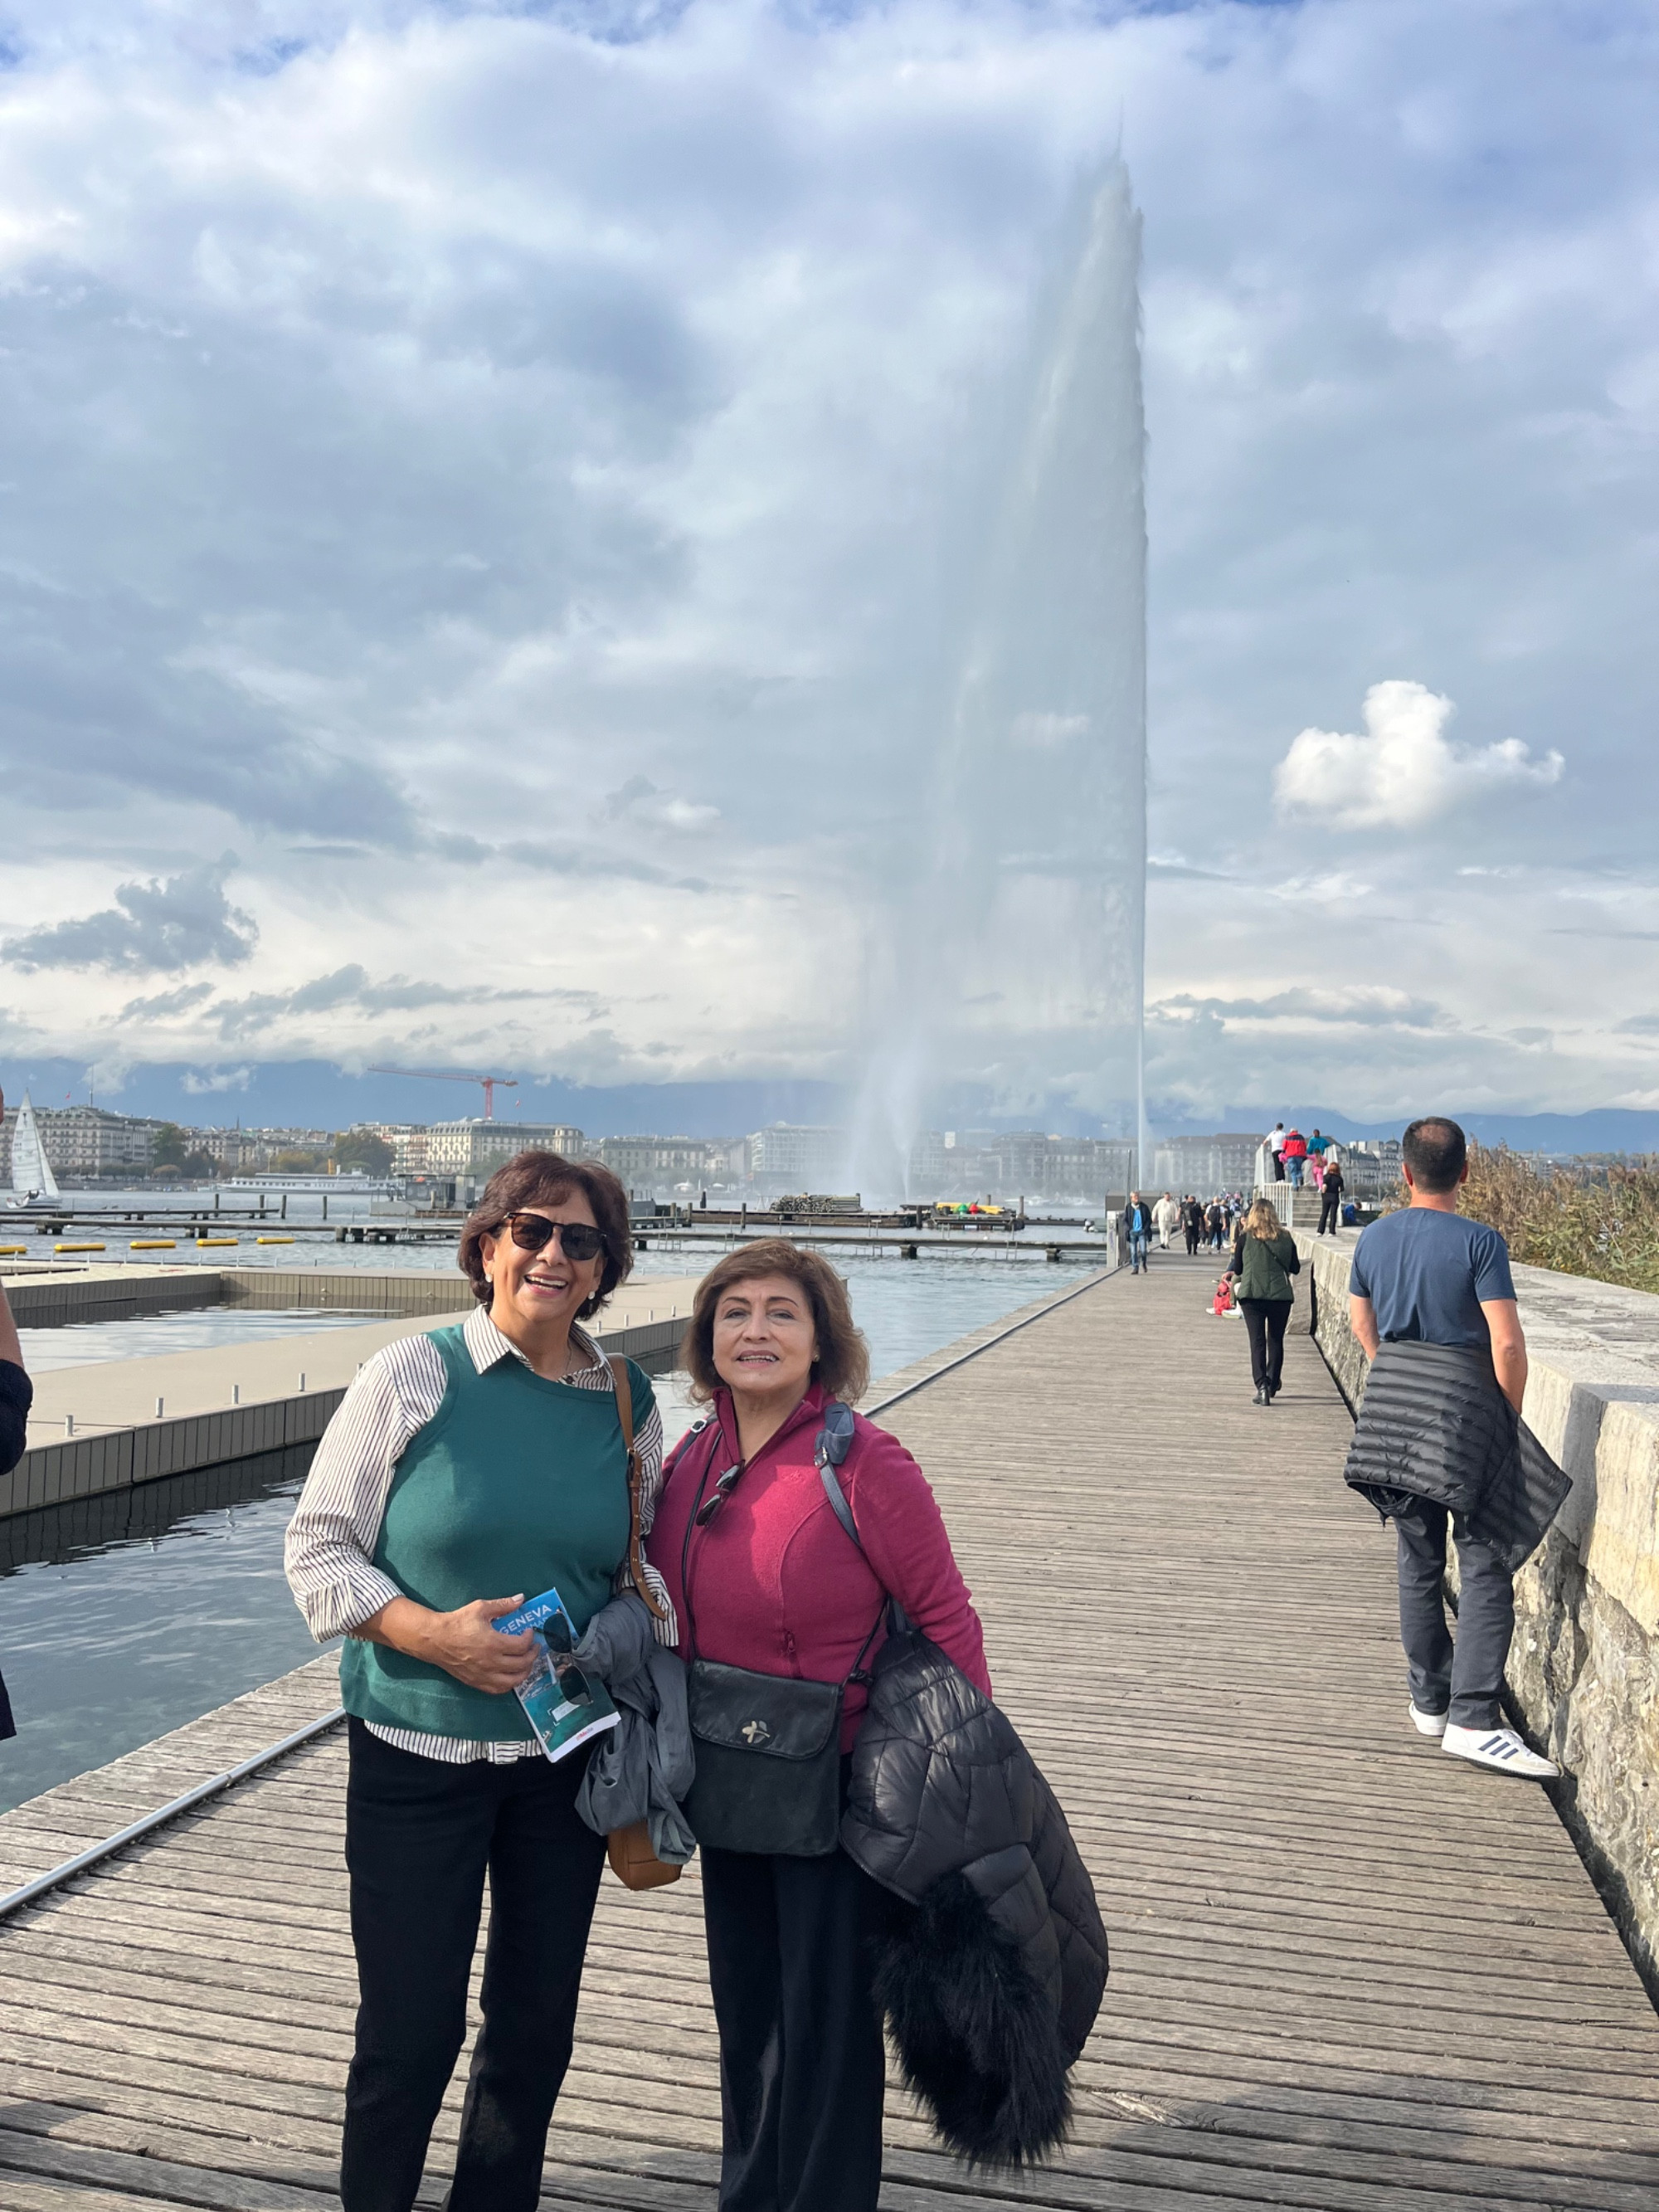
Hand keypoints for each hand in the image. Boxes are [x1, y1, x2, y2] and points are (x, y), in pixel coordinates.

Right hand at [370, 1594, 538, 1692]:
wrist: (436, 1639)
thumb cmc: (458, 1622)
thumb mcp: (481, 1608)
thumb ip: (503, 1605)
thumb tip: (521, 1598)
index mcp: (494, 1643)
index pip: (522, 1646)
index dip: (530, 1638)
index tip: (529, 1631)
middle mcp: (491, 1662)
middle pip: (521, 1665)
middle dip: (532, 1655)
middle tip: (534, 1647)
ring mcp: (484, 1675)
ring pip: (513, 1681)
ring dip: (525, 1672)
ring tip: (527, 1663)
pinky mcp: (476, 1682)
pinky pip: (498, 1689)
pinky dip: (509, 1684)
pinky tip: (512, 1676)